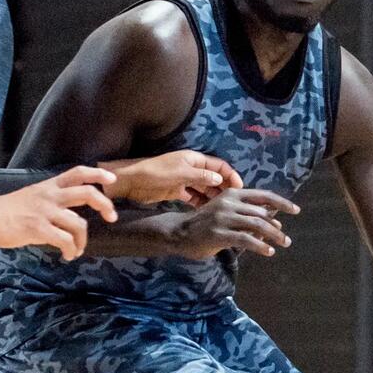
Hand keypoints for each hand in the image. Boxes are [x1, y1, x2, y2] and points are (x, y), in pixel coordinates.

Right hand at [0, 165, 116, 259]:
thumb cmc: (7, 210)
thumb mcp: (33, 196)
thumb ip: (52, 202)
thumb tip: (70, 216)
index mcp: (49, 186)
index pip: (78, 172)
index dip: (98, 174)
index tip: (112, 179)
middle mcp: (50, 195)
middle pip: (87, 193)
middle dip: (105, 205)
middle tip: (112, 217)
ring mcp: (45, 212)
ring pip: (79, 223)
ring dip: (83, 241)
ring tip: (77, 250)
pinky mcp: (38, 228)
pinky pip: (65, 240)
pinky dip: (71, 250)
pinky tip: (67, 255)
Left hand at [102, 150, 243, 205]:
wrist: (132, 182)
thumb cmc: (155, 173)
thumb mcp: (180, 173)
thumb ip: (201, 177)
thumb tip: (220, 180)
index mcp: (194, 160)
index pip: (219, 166)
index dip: (230, 176)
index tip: (239, 189)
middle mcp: (191, 169)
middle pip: (213, 178)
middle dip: (224, 189)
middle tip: (234, 204)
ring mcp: (184, 180)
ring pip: (204, 189)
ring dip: (213, 198)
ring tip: (223, 211)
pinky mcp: (176, 192)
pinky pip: (193, 198)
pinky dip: (201, 203)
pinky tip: (208, 212)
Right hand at [170, 188, 300, 259]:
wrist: (179, 232)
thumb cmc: (205, 222)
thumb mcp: (226, 211)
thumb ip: (247, 212)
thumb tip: (274, 216)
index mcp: (232, 194)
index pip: (263, 195)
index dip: (282, 202)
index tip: (296, 210)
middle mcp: (229, 203)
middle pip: (261, 213)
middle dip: (277, 227)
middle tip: (286, 239)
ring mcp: (223, 218)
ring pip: (256, 225)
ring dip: (273, 236)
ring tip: (282, 244)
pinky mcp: (219, 234)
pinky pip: (245, 239)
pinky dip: (260, 246)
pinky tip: (268, 252)